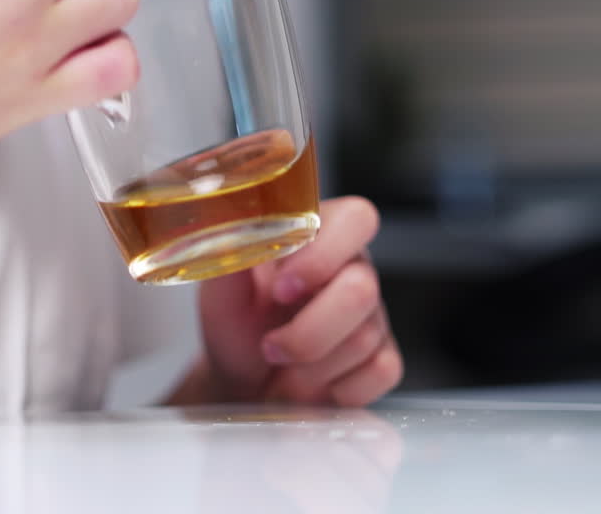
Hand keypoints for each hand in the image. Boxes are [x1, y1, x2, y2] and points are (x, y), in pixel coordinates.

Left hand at [192, 197, 402, 406]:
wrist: (242, 383)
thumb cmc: (236, 326)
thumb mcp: (222, 291)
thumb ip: (230, 257)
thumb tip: (231, 232)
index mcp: (321, 234)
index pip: (355, 218)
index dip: (323, 256)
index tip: (281, 290)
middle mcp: (355, 267)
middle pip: (362, 289)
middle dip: (308, 331)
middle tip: (270, 345)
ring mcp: (375, 314)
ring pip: (365, 337)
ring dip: (310, 365)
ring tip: (280, 363)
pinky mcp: (385, 358)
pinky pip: (380, 372)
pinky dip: (336, 389)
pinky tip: (309, 382)